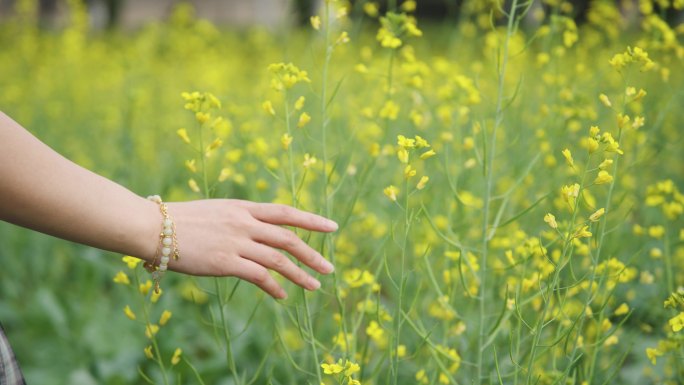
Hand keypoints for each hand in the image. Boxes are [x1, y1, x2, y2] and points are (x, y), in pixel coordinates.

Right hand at [162, 199, 336, 298]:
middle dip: (312, 254)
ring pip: (279, 260)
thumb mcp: (216, 211)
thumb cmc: (180, 220)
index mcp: (243, 207)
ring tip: (315, 287)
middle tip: (329, 268)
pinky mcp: (226, 262)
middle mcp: (244, 222)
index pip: (286, 212)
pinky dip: (275, 287)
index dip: (312, 220)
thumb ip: (239, 219)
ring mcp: (236, 242)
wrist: (153, 227)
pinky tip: (283, 296)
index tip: (332, 227)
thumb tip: (254, 230)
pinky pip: (259, 276)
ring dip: (300, 275)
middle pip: (288, 238)